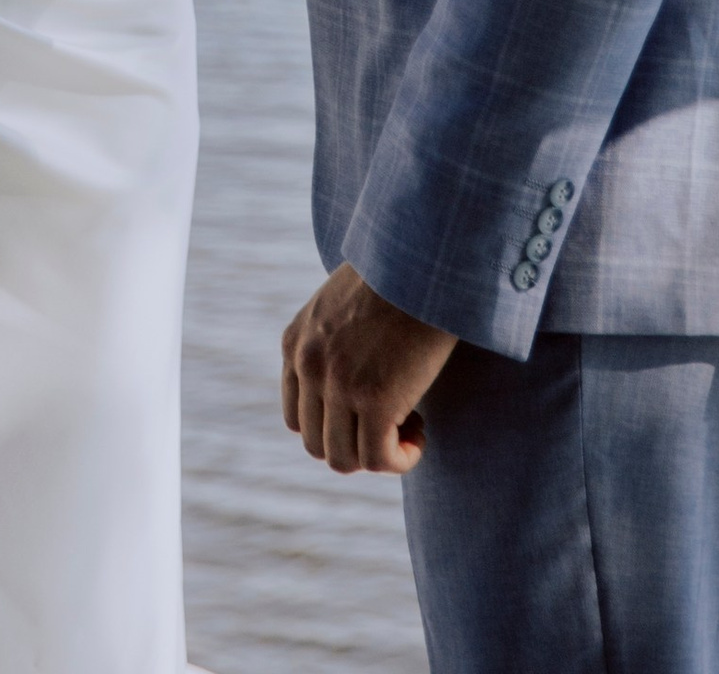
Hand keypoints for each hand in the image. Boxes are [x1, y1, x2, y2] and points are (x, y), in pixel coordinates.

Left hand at [280, 264, 454, 475]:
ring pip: (343, 459)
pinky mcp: (374, 399)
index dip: (336, 427)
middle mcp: (307, 365)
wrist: (424, 258)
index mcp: (294, 342)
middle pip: (317, 444)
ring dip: (378, 455)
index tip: (370, 411)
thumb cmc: (396, 277)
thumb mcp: (343, 304)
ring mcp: (337, 383)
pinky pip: (378, 460)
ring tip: (410, 423)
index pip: (297, 418)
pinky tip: (421, 434)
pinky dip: (401, 459)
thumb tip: (351, 377)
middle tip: (392, 420)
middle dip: (356, 444)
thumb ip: (332, 340)